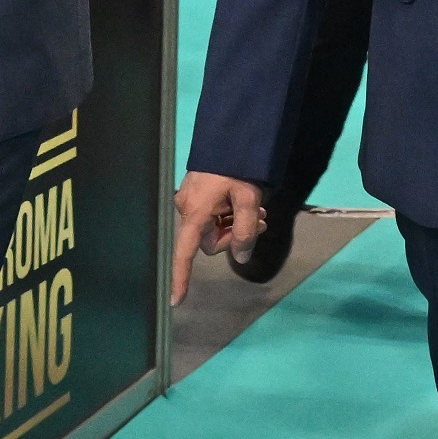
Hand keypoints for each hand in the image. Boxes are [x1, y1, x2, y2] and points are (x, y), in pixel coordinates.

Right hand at [172, 172, 266, 302]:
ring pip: (214, 227)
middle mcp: (186, 209)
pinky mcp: (196, 194)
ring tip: (259, 209)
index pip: (184, 253)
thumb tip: (241, 257)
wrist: (231, 137)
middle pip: (210, 240)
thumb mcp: (247, 199)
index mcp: (195, 213)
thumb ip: (245, 231)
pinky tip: (245, 202)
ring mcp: (189, 200)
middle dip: (235, 235)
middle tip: (262, 220)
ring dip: (235, 223)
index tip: (175, 300)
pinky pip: (212, 214)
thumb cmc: (237, 168)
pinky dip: (228, 213)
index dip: (180, 277)